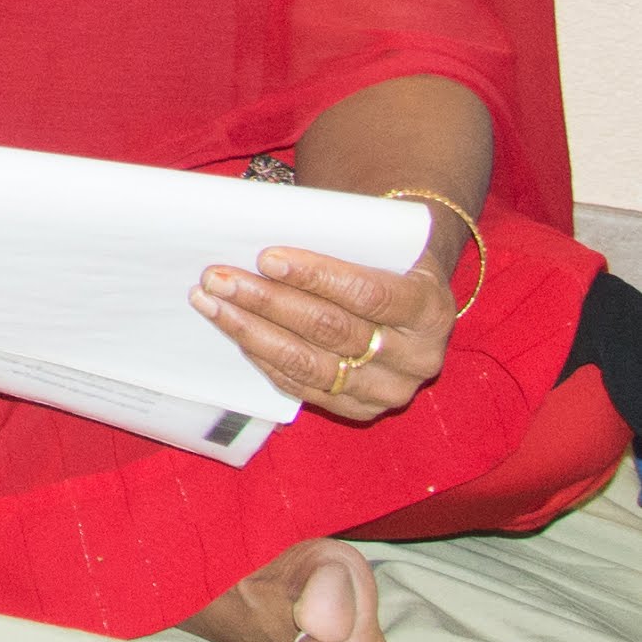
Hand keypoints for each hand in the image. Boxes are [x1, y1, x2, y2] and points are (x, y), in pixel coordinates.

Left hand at [199, 244, 458, 426]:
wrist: (406, 292)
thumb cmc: (381, 255)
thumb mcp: (378, 240)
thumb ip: (335, 240)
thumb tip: (257, 233)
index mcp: (430, 308)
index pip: (368, 294)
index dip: (315, 276)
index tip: (265, 257)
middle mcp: (418, 357)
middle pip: (332, 330)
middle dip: (268, 301)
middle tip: (218, 278)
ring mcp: (390, 389)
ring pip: (310, 364)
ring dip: (252, 332)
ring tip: (210, 302)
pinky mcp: (360, 408)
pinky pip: (303, 387)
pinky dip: (264, 358)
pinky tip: (234, 332)